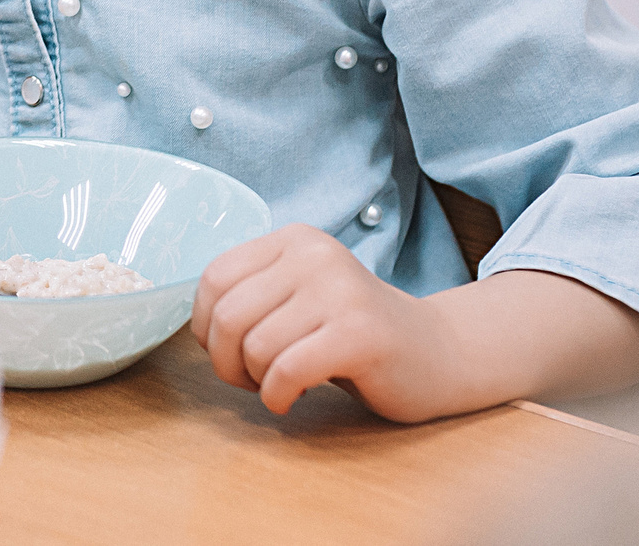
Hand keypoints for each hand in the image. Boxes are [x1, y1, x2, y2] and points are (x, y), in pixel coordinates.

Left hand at [191, 224, 447, 418]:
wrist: (438, 354)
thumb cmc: (352, 333)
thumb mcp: (298, 296)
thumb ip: (252, 296)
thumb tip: (200, 328)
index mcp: (293, 240)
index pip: (214, 278)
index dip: (206, 326)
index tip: (227, 351)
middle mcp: (315, 256)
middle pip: (229, 315)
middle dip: (225, 361)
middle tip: (249, 379)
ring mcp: (340, 292)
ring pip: (255, 346)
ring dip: (255, 381)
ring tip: (278, 385)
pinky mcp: (360, 335)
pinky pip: (286, 371)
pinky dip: (276, 395)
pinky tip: (291, 398)